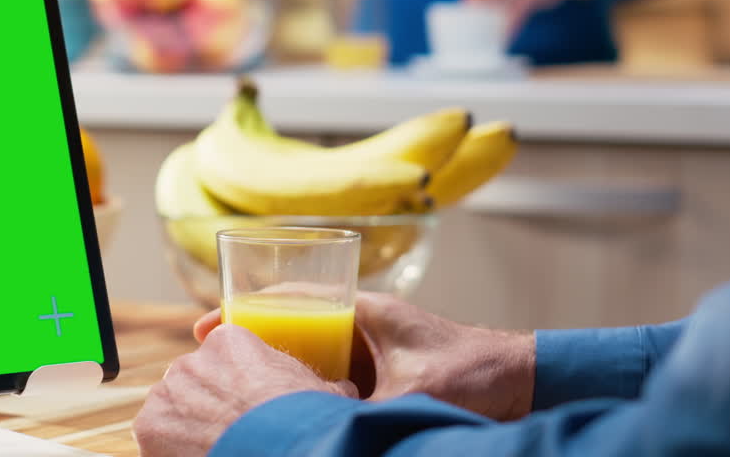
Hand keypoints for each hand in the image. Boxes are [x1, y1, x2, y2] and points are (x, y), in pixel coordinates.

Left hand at [134, 324, 356, 456]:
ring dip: (187, 424)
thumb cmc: (302, 420)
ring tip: (214, 446)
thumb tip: (345, 388)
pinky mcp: (149, 425)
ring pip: (173, 406)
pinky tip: (195, 456)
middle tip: (230, 428)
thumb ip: (324, 383)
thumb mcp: (322, 394)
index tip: (245, 402)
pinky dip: (170, 448)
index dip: (236, 381)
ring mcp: (167, 392)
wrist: (279, 450)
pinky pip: (156, 435)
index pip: (224, 355)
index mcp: (230, 341)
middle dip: (208, 402)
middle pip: (195, 380)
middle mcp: (191, 359)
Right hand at [193, 292, 535, 420]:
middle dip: (249, 338)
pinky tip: (281, 407)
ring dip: (274, 365)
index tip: (209, 324)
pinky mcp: (380, 376)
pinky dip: (302, 386)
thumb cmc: (475, 371)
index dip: (247, 309)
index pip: (293, 297)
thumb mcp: (414, 393)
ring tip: (232, 385)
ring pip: (308, 353)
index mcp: (365, 310)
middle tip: (207, 357)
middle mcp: (362, 323)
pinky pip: (328, 376)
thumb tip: (327, 431)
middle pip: (291, 323)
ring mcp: (370, 350)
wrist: (522, 380)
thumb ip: (369, 412)